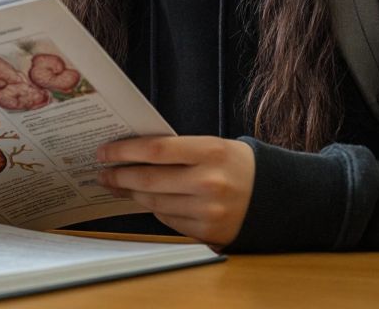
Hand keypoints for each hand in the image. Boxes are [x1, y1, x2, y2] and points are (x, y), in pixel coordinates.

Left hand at [97, 136, 254, 246]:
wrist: (275, 197)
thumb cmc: (237, 166)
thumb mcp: (214, 147)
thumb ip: (179, 150)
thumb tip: (134, 153)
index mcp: (212, 152)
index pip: (156, 149)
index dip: (124, 151)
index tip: (105, 151)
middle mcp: (209, 182)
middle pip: (149, 180)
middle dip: (120, 176)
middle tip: (104, 172)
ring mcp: (208, 211)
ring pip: (155, 202)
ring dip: (132, 194)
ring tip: (120, 185)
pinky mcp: (207, 232)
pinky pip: (168, 220)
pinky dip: (155, 209)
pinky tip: (147, 200)